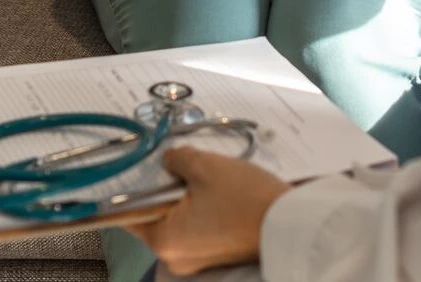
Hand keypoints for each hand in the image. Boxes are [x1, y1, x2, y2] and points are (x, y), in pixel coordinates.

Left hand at [126, 147, 289, 276]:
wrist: (291, 221)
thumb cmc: (246, 198)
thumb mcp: (207, 166)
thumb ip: (178, 159)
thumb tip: (169, 160)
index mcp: (163, 240)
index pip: (129, 213)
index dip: (135, 186)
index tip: (143, 166)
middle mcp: (175, 258)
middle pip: (158, 216)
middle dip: (170, 189)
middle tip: (185, 165)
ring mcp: (199, 260)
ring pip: (182, 221)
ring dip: (191, 198)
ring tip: (211, 177)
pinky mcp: (220, 255)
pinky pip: (201, 229)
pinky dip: (206, 210)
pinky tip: (224, 192)